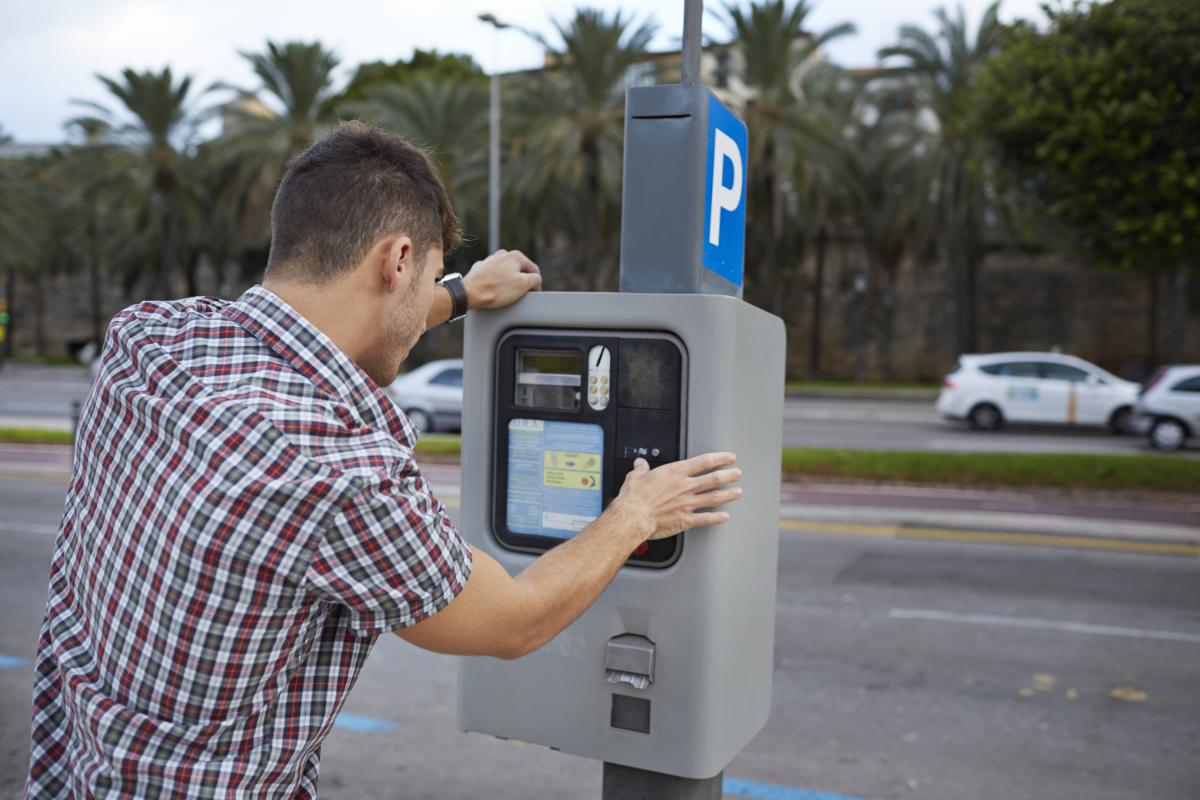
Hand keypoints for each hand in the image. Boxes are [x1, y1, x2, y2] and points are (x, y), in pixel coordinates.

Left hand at [462, 249, 541, 309]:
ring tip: (505, 295)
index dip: (536, 284)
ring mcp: (490, 261)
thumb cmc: (496, 289)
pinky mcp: (480, 269)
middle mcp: (502, 255)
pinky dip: (496, 283)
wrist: (470, 293)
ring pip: (506, 273)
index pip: (533, 270)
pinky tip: (494, 291)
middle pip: (519, 270)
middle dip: (521, 282)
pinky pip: (493, 276)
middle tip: (519, 295)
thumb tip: (536, 279)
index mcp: (515, 256)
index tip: (533, 294)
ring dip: (508, 283)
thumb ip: (535, 279)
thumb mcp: (524, 284)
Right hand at [610, 452, 741, 542]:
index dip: (720, 459)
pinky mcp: (685, 520)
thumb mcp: (635, 477)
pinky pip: (705, 519)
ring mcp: (687, 504)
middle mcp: (685, 487)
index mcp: (675, 474)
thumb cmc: (634, 498)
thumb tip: (640, 464)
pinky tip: (725, 517)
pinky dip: (717, 518)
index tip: (729, 458)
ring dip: (728, 495)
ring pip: (714, 498)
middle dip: (729, 475)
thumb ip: (641, 470)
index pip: (703, 462)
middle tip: (737, 473)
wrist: (633, 516)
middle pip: (714, 479)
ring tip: (738, 492)